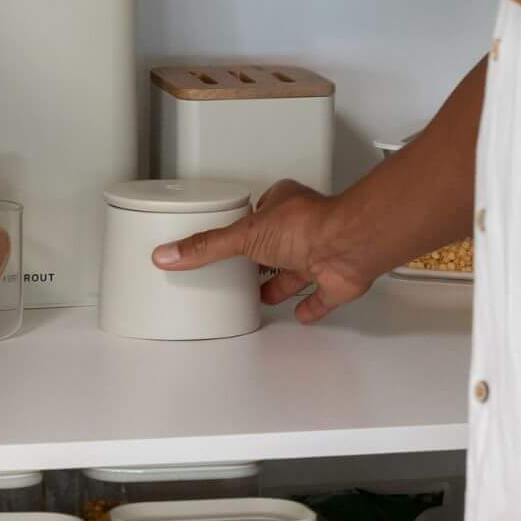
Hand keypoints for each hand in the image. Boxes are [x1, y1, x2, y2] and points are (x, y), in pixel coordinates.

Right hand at [152, 179, 388, 323]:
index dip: (246, 223)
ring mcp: (321, 254)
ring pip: (298, 270)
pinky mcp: (334, 280)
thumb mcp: (245, 234)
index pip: (259, 212)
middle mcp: (303, 229)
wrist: (349, 245)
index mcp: (282, 206)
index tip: (230, 234)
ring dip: (283, 283)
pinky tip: (301, 314)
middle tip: (244, 270)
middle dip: (262, 258)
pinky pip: (321, 296)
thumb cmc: (308, 226)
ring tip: (264, 295)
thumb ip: (207, 246)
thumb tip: (170, 253)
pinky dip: (312, 306)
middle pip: (277, 244)